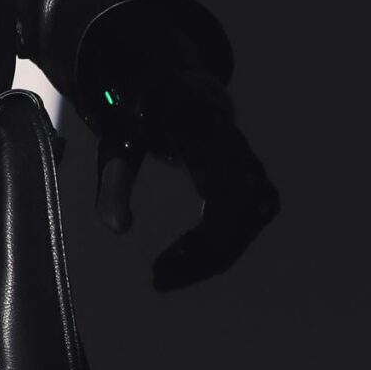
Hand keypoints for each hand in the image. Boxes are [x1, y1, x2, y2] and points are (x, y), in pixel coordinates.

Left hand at [95, 73, 279, 291]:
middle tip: (158, 278)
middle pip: (238, 209)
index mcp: (202, 125)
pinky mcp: (256, 178)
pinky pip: (253, 220)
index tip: (162, 264)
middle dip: (202, 253)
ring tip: (169, 274)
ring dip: (215, 255)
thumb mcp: (118, 142)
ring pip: (251, 219)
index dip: (199, 234)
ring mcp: (251, 160)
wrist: (175, 91)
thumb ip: (114, 181)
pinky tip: (191, 261)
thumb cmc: (141, 117)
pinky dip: (226, 245)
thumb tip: (116, 230)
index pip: (218, 185)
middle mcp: (236, 143)